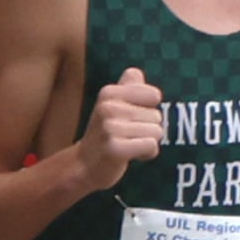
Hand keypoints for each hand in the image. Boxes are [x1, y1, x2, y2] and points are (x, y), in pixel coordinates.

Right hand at [77, 66, 163, 190]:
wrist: (83, 166)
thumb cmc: (105, 135)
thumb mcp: (112, 106)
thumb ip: (127, 87)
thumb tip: (136, 73)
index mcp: (109, 93)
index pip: (154, 95)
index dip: (149, 110)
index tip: (132, 119)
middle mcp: (108, 107)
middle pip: (157, 116)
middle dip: (148, 130)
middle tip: (126, 137)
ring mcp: (110, 128)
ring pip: (156, 132)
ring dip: (147, 143)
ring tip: (127, 146)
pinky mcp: (115, 149)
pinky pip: (151, 146)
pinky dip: (147, 154)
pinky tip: (131, 156)